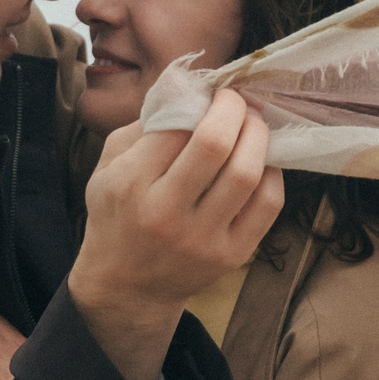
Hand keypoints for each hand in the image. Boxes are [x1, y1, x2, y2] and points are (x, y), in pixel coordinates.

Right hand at [68, 90, 283, 379]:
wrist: (127, 288)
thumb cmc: (117, 216)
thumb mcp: (107, 167)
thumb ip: (143, 127)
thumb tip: (189, 91)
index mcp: (130, 184)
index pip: (175, 125)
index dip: (200, 99)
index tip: (209, 91)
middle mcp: (166, 213)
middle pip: (215, 143)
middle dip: (233, 109)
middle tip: (235, 100)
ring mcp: (203, 238)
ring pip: (247, 172)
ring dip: (257, 135)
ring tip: (252, 124)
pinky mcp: (232, 255)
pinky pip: (268, 203)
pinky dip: (271, 172)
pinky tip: (260, 160)